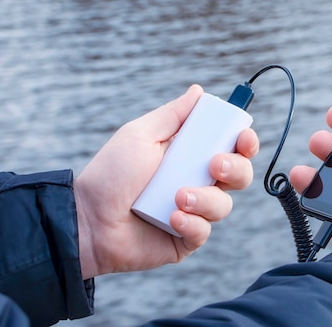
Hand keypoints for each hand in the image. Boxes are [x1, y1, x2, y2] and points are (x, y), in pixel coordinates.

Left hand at [74, 85, 258, 278]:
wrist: (87, 218)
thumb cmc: (110, 174)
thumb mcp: (141, 135)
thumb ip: (172, 114)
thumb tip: (198, 92)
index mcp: (191, 155)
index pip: (232, 147)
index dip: (245, 141)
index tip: (243, 137)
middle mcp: (198, 182)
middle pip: (240, 174)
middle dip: (236, 168)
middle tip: (214, 165)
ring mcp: (193, 212)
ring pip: (224, 205)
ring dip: (205, 199)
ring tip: (176, 197)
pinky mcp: (185, 239)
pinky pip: (204, 231)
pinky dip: (191, 223)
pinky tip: (171, 218)